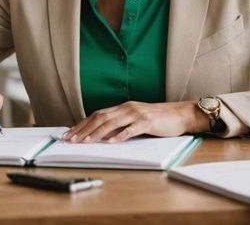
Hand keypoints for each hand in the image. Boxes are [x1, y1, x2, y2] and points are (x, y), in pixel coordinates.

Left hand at [61, 101, 207, 142]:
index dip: (82, 124)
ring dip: (96, 133)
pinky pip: (131, 129)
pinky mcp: (148, 122)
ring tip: (85, 141)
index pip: (97, 115)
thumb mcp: (136, 119)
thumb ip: (121, 124)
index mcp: (123, 107)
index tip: (69, 134)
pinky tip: (111, 141)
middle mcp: (127, 108)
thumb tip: (101, 135)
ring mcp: (137, 114)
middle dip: (83, 129)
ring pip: (112, 122)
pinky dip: (120, 135)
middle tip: (71, 139)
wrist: (180, 114)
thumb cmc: (158, 119)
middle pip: (100, 117)